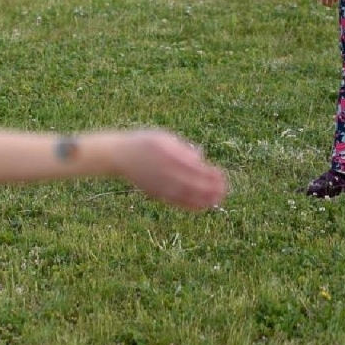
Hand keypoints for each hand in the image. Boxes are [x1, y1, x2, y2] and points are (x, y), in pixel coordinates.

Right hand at [111, 131, 227, 210]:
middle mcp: (165, 169)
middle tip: (224, 190)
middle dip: (210, 188)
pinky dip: (190, 204)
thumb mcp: (164, 138)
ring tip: (217, 200)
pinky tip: (202, 206)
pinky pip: (176, 201)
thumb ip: (183, 148)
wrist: (119, 155)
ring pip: (186, 194)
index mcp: (168, 153)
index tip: (221, 176)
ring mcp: (160, 182)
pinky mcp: (156, 192)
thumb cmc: (144, 143)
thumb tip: (201, 158)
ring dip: (204, 198)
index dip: (210, 174)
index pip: (195, 167)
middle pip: (193, 182)